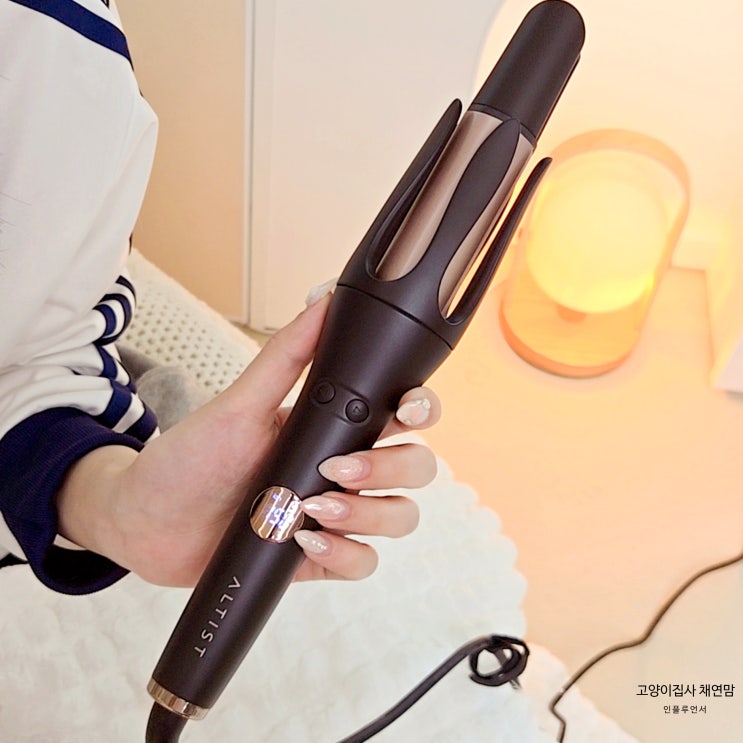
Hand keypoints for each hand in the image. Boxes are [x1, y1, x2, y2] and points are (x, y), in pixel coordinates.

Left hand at [57, 294, 440, 586]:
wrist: (146, 523)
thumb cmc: (189, 457)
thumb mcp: (239, 404)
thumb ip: (286, 356)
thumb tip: (323, 301)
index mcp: (333, 425)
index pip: (404, 414)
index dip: (420, 411)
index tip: (405, 411)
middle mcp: (344, 467)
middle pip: (415, 468)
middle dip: (390, 470)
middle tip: (334, 471)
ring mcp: (335, 513)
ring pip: (399, 517)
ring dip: (369, 514)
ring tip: (311, 510)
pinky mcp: (320, 556)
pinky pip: (364, 562)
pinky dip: (345, 555)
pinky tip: (304, 541)